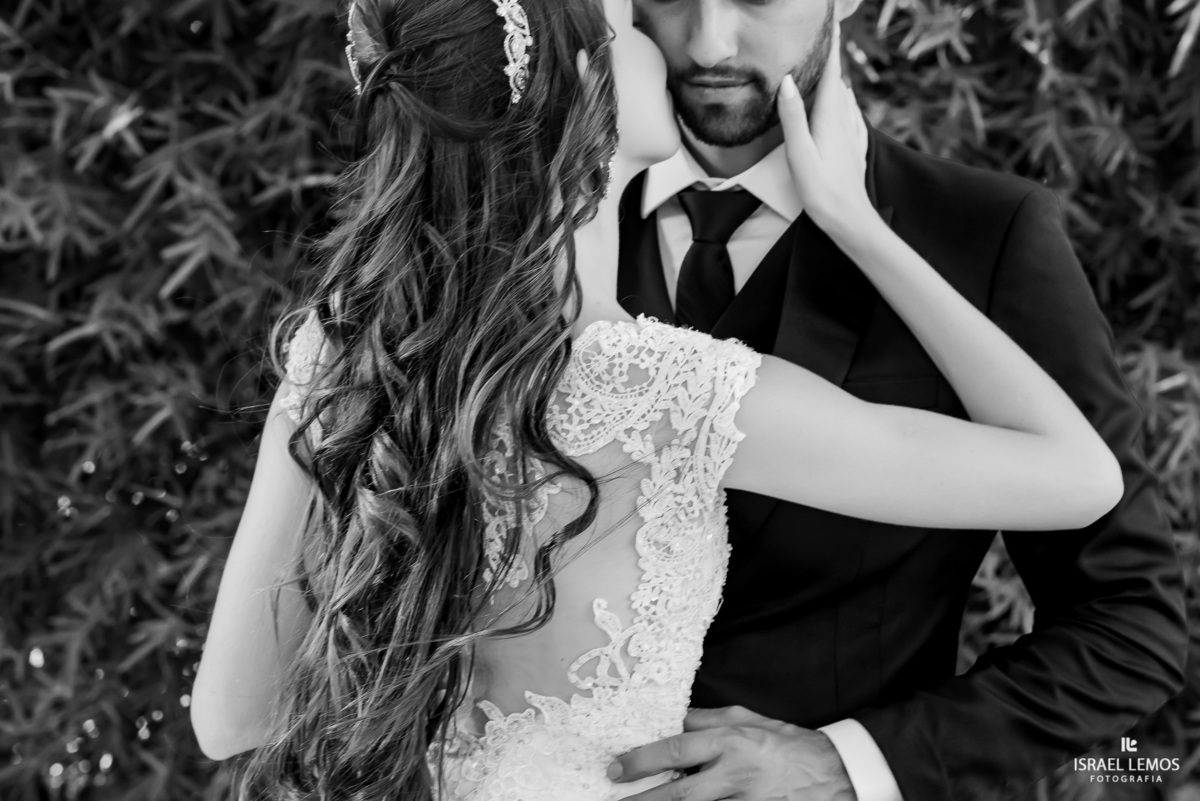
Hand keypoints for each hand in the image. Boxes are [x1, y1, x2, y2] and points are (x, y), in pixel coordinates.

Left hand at [607, 705, 858, 800]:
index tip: (615, 768)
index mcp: (731, 743)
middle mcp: (735, 776)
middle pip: (679, 796)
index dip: (642, 760)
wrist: (837, 776)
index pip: (677, 751)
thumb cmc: (789, 744)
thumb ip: (708, 719)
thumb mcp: (749, 719)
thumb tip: (672, 718)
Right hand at [777, 26, 872, 238]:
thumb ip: (792, 116)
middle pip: (838, 80)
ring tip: (828, 66)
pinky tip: (843, 104)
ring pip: (844, 97)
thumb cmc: (822, 191)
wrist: (850, 219)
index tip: (830, 20)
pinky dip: (843, 101)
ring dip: (836, 79)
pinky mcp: (853, 148)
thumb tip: (788, 80)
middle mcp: (844, 120)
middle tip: (823, 37)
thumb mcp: (799, 153)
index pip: (832, 71)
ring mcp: (851, 133)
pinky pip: (850, 115)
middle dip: (831, 58)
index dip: (831, 44)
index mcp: (830, 117)